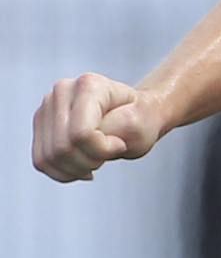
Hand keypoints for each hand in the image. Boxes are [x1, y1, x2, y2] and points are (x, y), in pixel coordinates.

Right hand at [32, 73, 168, 182]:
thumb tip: (84, 135)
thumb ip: (121, 127)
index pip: (81, 133)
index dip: (102, 149)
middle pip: (62, 148)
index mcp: (90, 85)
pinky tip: (82, 167)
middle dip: (88, 162)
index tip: (120, 144)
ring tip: (96, 161)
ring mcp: (47, 107)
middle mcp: (62, 91)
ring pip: (48, 158)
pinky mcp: (40, 125)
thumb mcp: (145, 124)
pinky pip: (41, 161)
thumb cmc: (141, 118)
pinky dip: (62, 172)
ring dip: (76, 169)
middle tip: (107, 155)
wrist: (133, 116)